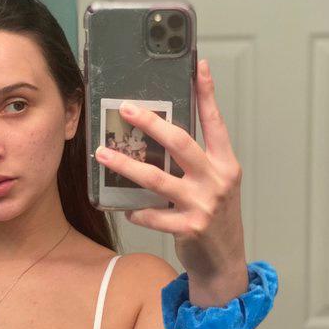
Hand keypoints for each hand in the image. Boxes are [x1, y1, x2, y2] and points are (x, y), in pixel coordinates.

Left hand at [94, 59, 246, 283]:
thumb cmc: (216, 218)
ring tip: (103, 154)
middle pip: (180, 143)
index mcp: (226, 164)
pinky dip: (137, 211)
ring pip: (157, 178)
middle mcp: (217, 180)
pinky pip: (152, 215)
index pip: (215, 123)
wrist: (225, 262)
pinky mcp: (189, 228)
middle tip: (127, 109)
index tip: (199, 66)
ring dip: (126, 165)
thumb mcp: (216, 185)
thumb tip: (164, 135)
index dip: (207, 94)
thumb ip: (198, 161)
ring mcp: (204, 204)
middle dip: (151, 123)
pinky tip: (127, 209)